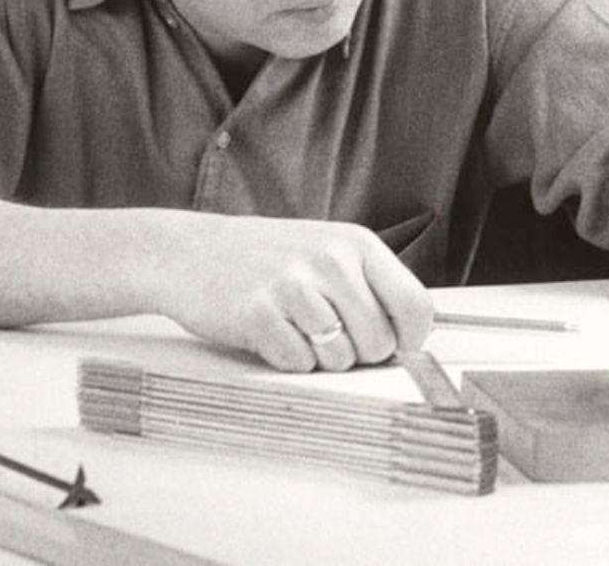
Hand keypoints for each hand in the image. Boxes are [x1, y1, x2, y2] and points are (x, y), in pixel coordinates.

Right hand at [155, 214, 432, 372]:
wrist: (192, 251)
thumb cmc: (269, 258)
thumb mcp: (330, 252)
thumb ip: (370, 287)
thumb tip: (411, 340)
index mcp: (358, 244)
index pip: (416, 305)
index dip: (412, 339)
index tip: (398, 348)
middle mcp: (332, 260)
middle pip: (380, 343)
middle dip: (360, 354)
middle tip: (330, 336)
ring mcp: (294, 286)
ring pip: (341, 359)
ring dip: (321, 358)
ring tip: (297, 328)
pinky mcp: (259, 314)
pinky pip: (297, 364)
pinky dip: (287, 359)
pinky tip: (271, 332)